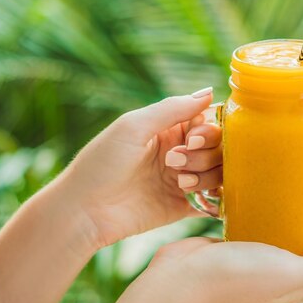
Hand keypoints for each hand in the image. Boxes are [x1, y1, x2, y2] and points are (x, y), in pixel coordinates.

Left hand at [65, 87, 220, 247]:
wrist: (84, 212)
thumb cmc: (101, 163)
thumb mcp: (134, 126)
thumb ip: (173, 108)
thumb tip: (210, 91)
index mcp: (168, 130)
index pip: (207, 122)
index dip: (207, 130)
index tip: (191, 139)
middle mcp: (180, 153)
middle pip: (217, 147)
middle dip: (204, 154)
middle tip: (175, 162)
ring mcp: (184, 180)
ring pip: (219, 172)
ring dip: (205, 175)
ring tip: (180, 183)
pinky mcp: (184, 206)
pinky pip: (215, 201)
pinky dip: (216, 199)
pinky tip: (196, 196)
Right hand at [151, 203, 302, 302]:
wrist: (183, 278)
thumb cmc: (236, 276)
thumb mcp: (286, 273)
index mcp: (301, 281)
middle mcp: (287, 271)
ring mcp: (266, 257)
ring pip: (299, 233)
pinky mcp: (246, 241)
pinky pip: (274, 225)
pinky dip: (286, 212)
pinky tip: (285, 195)